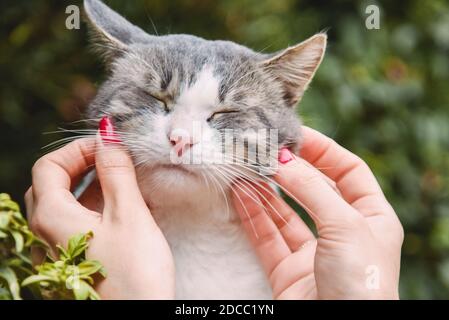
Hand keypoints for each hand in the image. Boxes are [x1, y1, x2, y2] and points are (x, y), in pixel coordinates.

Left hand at [25, 125, 174, 298]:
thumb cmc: (135, 273)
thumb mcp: (129, 214)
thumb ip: (116, 170)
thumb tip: (107, 131)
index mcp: (51, 217)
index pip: (50, 165)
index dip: (79, 148)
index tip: (110, 145)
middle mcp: (46, 233)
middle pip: (52, 183)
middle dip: (81, 163)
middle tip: (113, 158)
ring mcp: (58, 248)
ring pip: (65, 203)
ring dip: (91, 184)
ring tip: (123, 178)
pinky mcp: (74, 259)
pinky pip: (76, 222)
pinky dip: (95, 205)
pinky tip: (122, 206)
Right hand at [232, 126, 403, 299]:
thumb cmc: (362, 283)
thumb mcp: (345, 225)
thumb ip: (312, 189)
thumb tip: (282, 158)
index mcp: (372, 218)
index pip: (348, 171)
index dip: (324, 150)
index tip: (295, 134)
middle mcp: (343, 233)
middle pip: (313, 190)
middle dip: (289, 169)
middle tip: (263, 148)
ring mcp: (314, 253)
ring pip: (284, 213)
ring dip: (264, 190)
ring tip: (244, 167)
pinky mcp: (288, 271)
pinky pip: (267, 236)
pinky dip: (252, 215)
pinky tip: (239, 194)